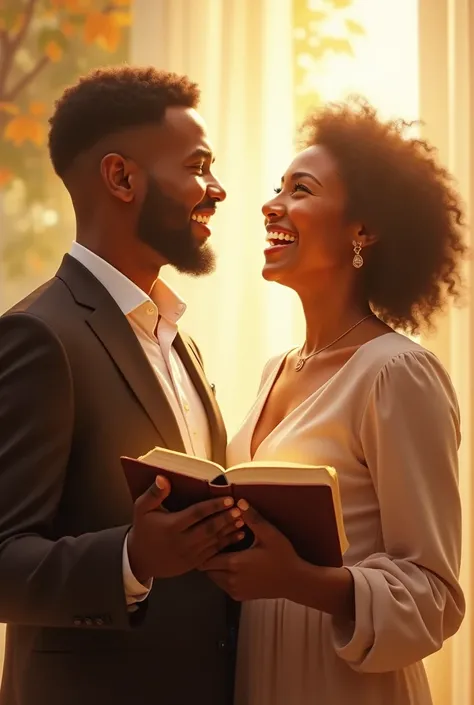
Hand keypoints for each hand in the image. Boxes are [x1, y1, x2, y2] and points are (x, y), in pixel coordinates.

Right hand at [127, 476, 243, 581]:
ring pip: (213, 542)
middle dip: (225, 518)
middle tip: (240, 509)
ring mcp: (188, 555)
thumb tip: (163, 478)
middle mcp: (181, 542)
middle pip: (208, 529)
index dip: (213, 506)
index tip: (228, 499)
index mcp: (171, 526)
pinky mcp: (193, 564)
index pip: (196, 514)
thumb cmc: (143, 530)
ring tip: (243, 520)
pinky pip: (213, 553)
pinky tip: (238, 536)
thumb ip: (154, 494)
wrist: (139, 560)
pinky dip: (226, 544)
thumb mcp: (141, 509)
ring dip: (229, 531)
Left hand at [200, 500, 301, 600]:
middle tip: (216, 542)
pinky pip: (222, 584)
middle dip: (209, 555)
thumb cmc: (282, 556)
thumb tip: (239, 502)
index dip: (206, 546)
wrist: (295, 581)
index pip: (206, 557)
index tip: (211, 536)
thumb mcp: (269, 534)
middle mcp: (230, 579)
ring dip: (215, 565)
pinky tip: (233, 564)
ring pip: (213, 577)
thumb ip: (252, 518)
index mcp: (234, 563)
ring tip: (225, 551)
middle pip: (206, 568)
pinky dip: (222, 575)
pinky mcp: (239, 596)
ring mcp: (234, 590)